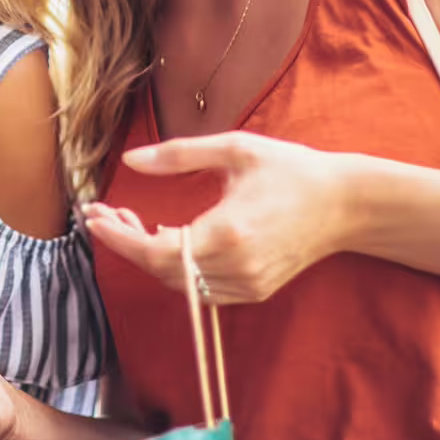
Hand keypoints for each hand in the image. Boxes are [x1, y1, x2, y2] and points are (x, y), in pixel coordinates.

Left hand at [86, 131, 358, 303]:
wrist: (346, 205)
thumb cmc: (291, 170)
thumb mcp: (235, 148)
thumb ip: (179, 154)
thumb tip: (130, 160)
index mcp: (229, 231)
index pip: (156, 251)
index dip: (119, 238)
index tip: (93, 217)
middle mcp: (237, 266)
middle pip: (162, 270)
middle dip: (127, 243)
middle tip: (107, 214)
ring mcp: (247, 284)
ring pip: (179, 283)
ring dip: (150, 256)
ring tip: (131, 222)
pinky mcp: (255, 291)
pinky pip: (201, 288)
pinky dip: (177, 268)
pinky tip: (166, 240)